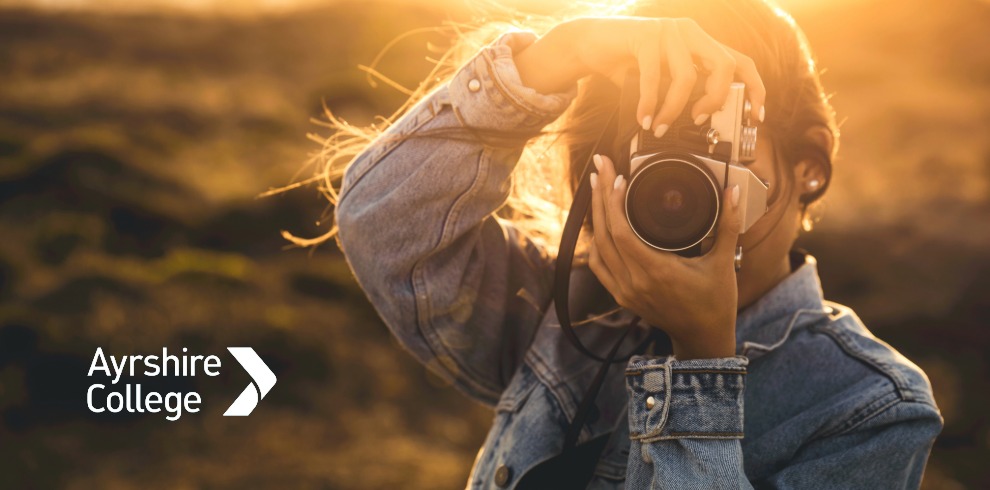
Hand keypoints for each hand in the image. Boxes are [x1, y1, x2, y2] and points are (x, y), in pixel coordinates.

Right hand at [514, 17, 765, 132]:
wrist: (589, 44)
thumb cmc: (627, 63)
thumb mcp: (661, 79)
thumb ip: (682, 91)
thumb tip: (700, 122)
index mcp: (699, 42)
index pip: (740, 62)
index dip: (755, 88)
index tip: (757, 116)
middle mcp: (689, 32)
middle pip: (723, 65)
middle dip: (715, 99)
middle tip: (699, 120)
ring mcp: (668, 30)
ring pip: (686, 76)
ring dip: (674, 109)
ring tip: (662, 128)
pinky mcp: (645, 35)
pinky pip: (654, 77)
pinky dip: (650, 103)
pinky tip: (644, 118)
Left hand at [587, 154, 741, 359]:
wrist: (703, 338)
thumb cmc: (715, 302)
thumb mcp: (724, 262)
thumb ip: (728, 225)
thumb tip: (732, 193)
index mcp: (657, 272)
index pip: (622, 232)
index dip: (615, 202)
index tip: (619, 177)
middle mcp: (635, 282)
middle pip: (604, 234)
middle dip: (600, 197)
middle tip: (600, 167)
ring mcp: (625, 291)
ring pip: (597, 248)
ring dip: (596, 217)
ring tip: (598, 188)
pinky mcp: (622, 296)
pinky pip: (598, 265)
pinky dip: (597, 242)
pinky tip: (600, 223)